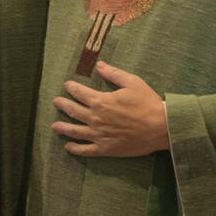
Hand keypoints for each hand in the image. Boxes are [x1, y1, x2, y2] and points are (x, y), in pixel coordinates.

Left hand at [51, 61, 168, 157]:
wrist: (161, 128)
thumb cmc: (147, 103)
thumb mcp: (132, 82)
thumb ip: (113, 74)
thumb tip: (99, 65)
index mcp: (101, 101)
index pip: (80, 93)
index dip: (72, 88)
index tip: (67, 85)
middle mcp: (96, 119)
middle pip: (74, 111)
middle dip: (63, 105)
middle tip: (56, 102)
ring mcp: (99, 135)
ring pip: (75, 131)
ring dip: (63, 127)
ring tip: (54, 126)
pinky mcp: (106, 149)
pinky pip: (86, 150)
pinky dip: (75, 149)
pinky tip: (68, 147)